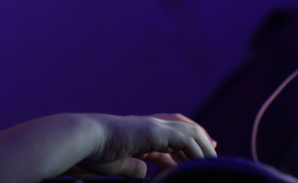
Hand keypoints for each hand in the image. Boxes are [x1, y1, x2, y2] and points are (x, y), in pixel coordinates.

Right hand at [76, 114, 216, 177]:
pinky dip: (196, 150)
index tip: (197, 157)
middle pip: (182, 127)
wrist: (83, 140)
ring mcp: (152, 126)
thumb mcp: (117, 165)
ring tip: (213, 161)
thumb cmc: (92, 153)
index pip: (168, 137)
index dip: (184, 147)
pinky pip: (185, 139)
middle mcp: (148, 126)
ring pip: (188, 130)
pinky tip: (202, 162)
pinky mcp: (155, 131)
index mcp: (139, 134)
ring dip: (203, 145)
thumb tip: (146, 171)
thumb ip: (133, 167)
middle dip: (200, 138)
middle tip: (214, 150)